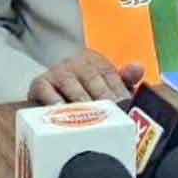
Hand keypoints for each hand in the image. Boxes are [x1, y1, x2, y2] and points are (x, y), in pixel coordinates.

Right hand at [28, 50, 144, 104]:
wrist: (51, 87)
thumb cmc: (84, 90)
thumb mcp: (105, 83)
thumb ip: (124, 79)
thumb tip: (139, 68)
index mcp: (95, 61)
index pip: (110, 75)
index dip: (119, 91)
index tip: (126, 106)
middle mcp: (76, 62)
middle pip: (92, 79)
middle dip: (102, 98)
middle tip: (111, 115)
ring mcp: (57, 72)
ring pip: (71, 85)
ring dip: (80, 101)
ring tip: (89, 117)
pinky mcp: (39, 83)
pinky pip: (45, 90)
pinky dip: (53, 100)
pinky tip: (61, 111)